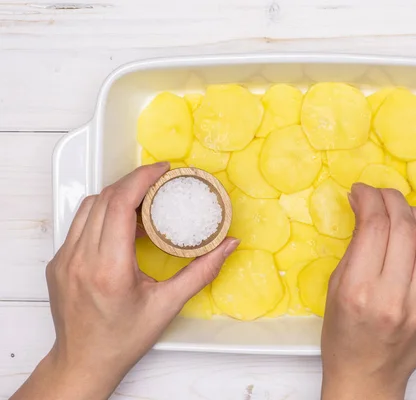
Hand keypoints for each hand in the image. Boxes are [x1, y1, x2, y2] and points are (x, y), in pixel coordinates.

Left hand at [11, 163, 238, 399]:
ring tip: (144, 201)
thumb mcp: (168, 306)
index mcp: (109, 268)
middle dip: (133, 182)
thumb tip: (229, 244)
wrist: (83, 362)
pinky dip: (103, 213)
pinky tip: (123, 224)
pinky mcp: (59, 262)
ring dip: (117, 196)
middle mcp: (80, 259)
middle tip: (160, 182)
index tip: (162, 170)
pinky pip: (80, 223)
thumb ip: (202, 271)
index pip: (119, 204)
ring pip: (88, 207)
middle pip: (104, 198)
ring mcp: (64, 259)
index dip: (141, 179)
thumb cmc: (123, 339)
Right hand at [321, 184, 415, 399]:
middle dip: (391, 200)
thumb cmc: (344, 339)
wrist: (366, 378)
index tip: (362, 192)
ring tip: (404, 211)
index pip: (373, 226)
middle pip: (403, 227)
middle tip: (381, 195)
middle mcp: (393, 296)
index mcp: (360, 289)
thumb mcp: (335, 289)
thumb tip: (366, 210)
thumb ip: (354, 249)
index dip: (369, 198)